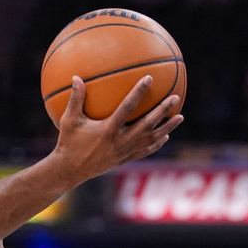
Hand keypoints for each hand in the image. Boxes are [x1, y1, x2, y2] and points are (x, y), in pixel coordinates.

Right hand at [53, 75, 182, 182]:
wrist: (70, 171)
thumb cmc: (68, 143)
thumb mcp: (69, 120)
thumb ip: (75, 98)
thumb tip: (76, 77)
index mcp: (108, 130)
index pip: (128, 107)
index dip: (139, 92)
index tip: (150, 78)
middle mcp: (120, 142)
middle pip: (147, 124)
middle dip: (162, 111)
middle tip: (175, 98)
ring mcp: (124, 152)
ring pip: (150, 139)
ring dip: (167, 128)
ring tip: (180, 117)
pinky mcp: (124, 160)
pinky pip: (144, 151)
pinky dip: (156, 144)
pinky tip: (165, 136)